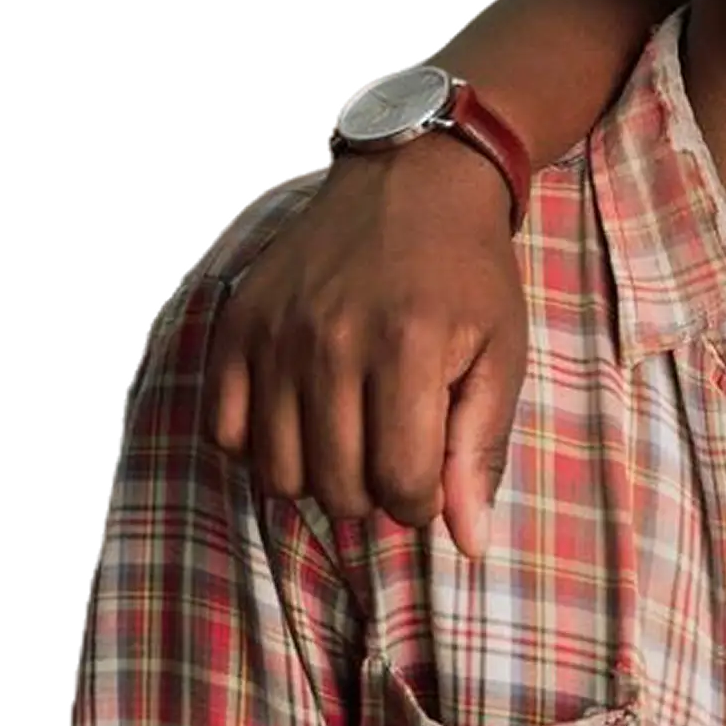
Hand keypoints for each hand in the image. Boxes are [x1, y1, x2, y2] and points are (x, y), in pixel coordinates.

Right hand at [198, 139, 528, 553]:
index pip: (400, 486)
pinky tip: (298, 419)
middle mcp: (331, 341)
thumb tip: (468, 544)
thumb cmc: (468, 274)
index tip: (431, 479)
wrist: (413, 181)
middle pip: (337, 489)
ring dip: (317, 477)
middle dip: (373, 494)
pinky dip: (259, 445)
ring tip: (348, 440)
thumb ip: (480, 449)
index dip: (422, 504)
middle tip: (391, 454)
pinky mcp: (236, 324)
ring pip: (278, 473)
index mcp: (406, 348)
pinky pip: (224, 431)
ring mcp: (276, 333)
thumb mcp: (500, 354)